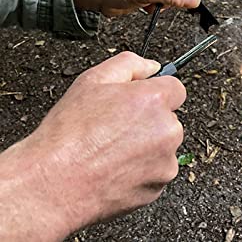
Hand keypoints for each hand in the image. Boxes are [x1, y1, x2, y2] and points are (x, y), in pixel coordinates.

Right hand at [0, 52, 185, 240]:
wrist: (54, 184)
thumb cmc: (70, 135)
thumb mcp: (93, 79)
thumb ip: (130, 64)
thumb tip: (151, 67)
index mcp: (154, 100)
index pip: (176, 88)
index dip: (155, 92)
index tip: (140, 100)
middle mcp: (167, 131)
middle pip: (169, 119)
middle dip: (149, 121)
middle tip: (116, 127)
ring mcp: (164, 162)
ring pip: (162, 147)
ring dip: (146, 147)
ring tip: (110, 150)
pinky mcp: (157, 188)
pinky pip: (155, 173)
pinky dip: (140, 171)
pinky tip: (114, 168)